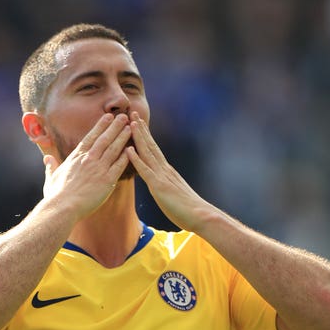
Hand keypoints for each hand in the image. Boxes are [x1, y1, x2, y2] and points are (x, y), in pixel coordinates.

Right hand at [42, 113, 132, 219]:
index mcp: (76, 157)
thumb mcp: (51, 177)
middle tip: (123, 116)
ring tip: (130, 127)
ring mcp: (98, 169)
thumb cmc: (56, 195)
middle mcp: (88, 159)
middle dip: (115, 126)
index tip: (108, 117)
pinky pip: (119, 166)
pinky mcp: (107, 181)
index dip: (100, 126)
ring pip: (113, 149)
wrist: (63, 207)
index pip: (90, 137)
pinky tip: (132, 150)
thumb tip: (47, 159)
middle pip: (104, 139)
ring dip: (122, 137)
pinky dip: (126, 157)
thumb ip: (51, 166)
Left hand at [126, 112, 207, 231]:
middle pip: (150, 146)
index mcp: (167, 172)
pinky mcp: (159, 187)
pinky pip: (146, 171)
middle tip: (132, 113)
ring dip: (138, 137)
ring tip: (130, 122)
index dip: (145, 136)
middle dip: (140, 129)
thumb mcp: (175, 197)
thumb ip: (168, 189)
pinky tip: (128, 150)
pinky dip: (137, 159)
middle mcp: (165, 170)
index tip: (138, 123)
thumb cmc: (189, 211)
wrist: (200, 216)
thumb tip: (164, 189)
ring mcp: (162, 177)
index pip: (154, 151)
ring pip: (147, 153)